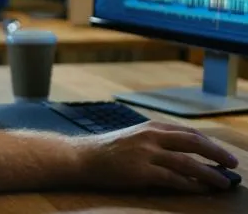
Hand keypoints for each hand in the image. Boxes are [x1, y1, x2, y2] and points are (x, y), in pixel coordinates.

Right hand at [75, 121, 237, 192]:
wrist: (84, 157)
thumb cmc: (109, 149)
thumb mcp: (135, 137)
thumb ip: (156, 140)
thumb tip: (183, 152)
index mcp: (151, 127)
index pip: (187, 132)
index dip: (208, 143)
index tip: (221, 153)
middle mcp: (151, 137)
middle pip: (192, 143)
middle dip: (216, 154)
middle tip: (232, 164)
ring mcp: (146, 154)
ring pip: (187, 163)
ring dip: (209, 173)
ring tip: (224, 182)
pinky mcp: (141, 172)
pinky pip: (173, 179)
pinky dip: (190, 185)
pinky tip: (200, 190)